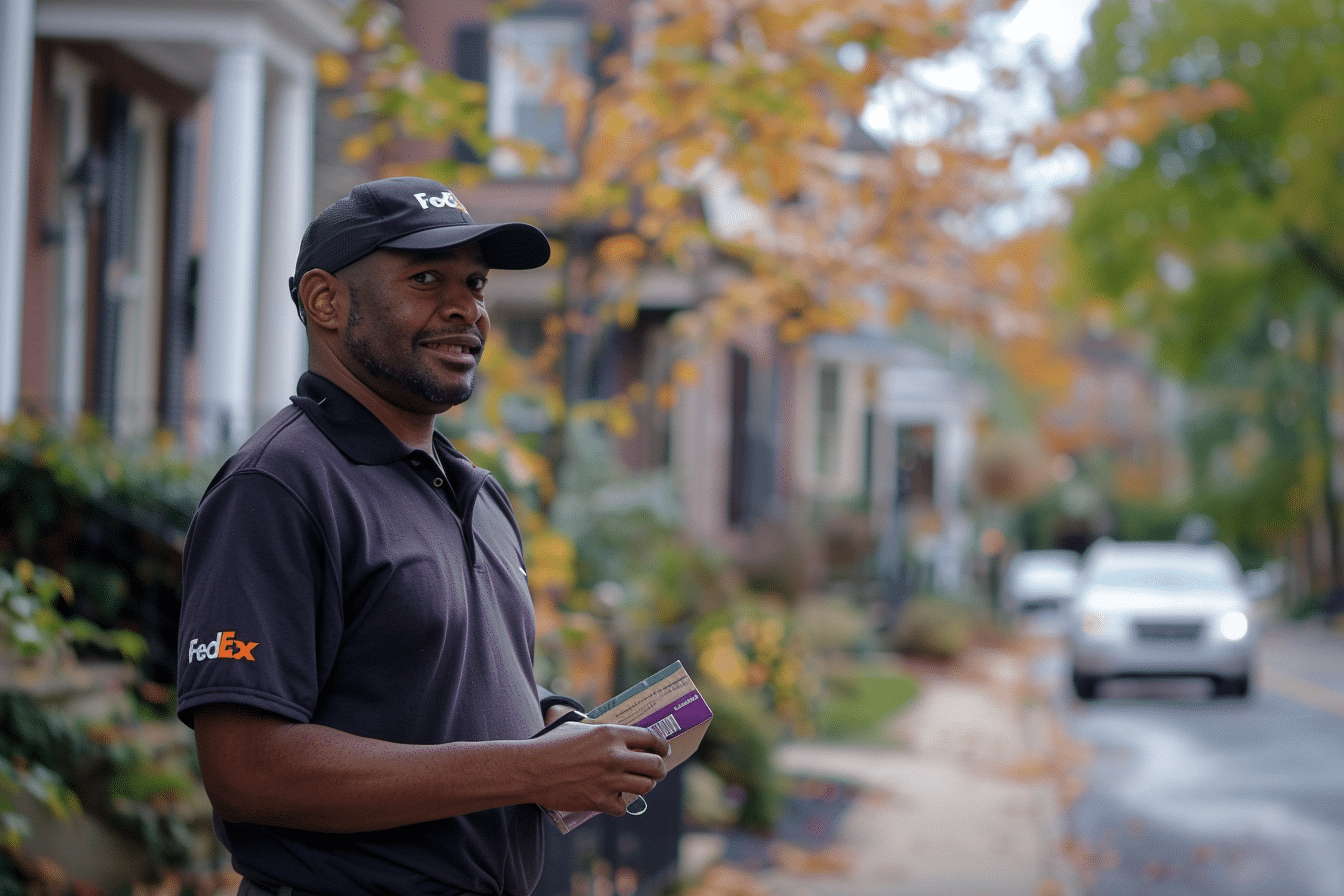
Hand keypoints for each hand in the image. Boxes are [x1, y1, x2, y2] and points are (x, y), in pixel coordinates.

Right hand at [530, 722, 668, 816]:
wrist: (532, 769)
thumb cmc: (553, 745)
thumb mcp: (580, 728)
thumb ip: (603, 733)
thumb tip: (621, 737)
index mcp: (611, 734)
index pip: (651, 739)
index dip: (662, 747)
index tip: (664, 751)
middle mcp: (614, 756)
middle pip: (655, 766)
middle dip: (659, 770)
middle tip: (655, 772)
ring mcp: (608, 780)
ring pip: (645, 788)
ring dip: (644, 787)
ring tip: (637, 784)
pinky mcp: (599, 801)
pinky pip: (622, 806)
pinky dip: (618, 804)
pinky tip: (611, 798)